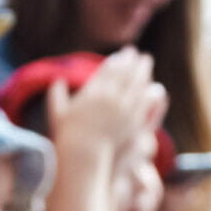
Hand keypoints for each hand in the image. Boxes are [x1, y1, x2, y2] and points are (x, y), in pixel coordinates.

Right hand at [47, 48, 167, 165]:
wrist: (83, 157)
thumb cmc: (68, 137)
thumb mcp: (57, 114)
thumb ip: (56, 96)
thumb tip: (56, 80)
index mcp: (92, 94)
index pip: (108, 70)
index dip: (116, 60)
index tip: (122, 54)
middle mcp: (109, 99)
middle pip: (124, 73)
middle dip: (131, 61)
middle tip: (137, 53)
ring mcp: (122, 110)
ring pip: (136, 84)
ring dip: (143, 71)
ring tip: (146, 63)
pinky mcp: (132, 123)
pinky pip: (143, 103)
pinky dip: (149, 91)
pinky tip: (153, 86)